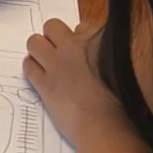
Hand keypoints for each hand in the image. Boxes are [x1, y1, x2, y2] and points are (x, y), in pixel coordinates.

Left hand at [23, 19, 118, 143]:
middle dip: (53, 37)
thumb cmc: (123, 103)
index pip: (80, 27)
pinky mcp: (44, 84)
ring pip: (34, 42)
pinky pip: (28, 66)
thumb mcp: (123, 69)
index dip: (78, 39)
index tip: (81, 52)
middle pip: (52, 26)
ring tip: (45, 63)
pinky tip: (39, 77)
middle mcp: (74, 47)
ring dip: (38, 50)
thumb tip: (98, 49)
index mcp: (97, 40)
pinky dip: (31, 68)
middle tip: (59, 53)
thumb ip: (109, 54)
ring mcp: (57, 64)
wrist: (108, 126)